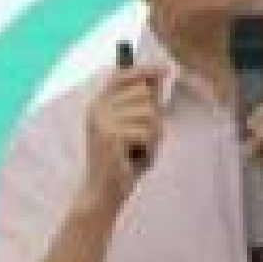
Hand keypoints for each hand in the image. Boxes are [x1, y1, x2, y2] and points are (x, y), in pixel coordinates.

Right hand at [85, 64, 167, 209]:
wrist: (102, 193)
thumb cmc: (121, 161)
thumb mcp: (132, 128)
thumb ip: (142, 104)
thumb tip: (158, 76)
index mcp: (99, 103)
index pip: (122, 75)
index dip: (144, 70)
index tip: (165, 68)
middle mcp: (97, 108)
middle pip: (143, 94)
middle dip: (154, 116)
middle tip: (144, 140)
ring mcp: (103, 120)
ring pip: (149, 112)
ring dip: (154, 134)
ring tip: (140, 150)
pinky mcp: (111, 135)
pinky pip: (148, 131)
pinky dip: (150, 146)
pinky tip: (137, 158)